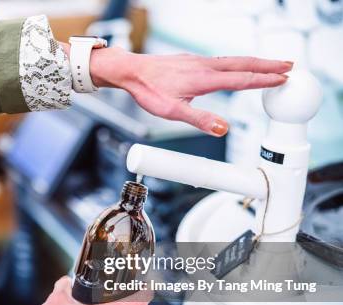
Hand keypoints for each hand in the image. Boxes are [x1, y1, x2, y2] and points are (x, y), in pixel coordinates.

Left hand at [62, 44, 292, 135]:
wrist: (131, 71)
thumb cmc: (149, 91)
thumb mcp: (172, 111)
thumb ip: (199, 119)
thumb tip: (222, 128)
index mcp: (204, 79)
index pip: (241, 79)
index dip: (264, 80)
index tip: (283, 79)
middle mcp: (204, 66)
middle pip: (243, 64)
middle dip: (268, 65)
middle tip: (289, 65)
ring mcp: (198, 61)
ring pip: (233, 60)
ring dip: (254, 62)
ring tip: (270, 64)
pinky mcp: (191, 61)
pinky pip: (221, 60)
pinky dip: (237, 62)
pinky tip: (235, 66)